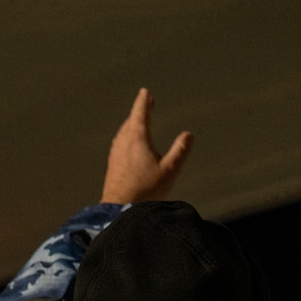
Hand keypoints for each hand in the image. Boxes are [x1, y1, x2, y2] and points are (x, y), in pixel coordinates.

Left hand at [102, 88, 191, 203]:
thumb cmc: (146, 190)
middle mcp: (124, 142)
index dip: (143, 102)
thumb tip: (188, 135)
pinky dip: (127, 135)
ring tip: (138, 121)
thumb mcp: (169, 170)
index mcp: (137, 138)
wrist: (120, 209)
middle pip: (131, 121)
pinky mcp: (112, 163)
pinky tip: (128, 144)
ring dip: (132, 123)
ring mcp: (116, 152)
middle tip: (145, 103)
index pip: (140, 114)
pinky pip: (120, 142)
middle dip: (138, 111)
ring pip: (124, 131)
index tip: (145, 92)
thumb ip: (180, 151)